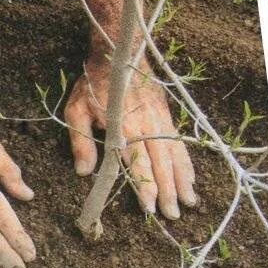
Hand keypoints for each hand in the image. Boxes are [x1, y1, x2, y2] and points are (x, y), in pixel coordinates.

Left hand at [64, 60, 196, 218]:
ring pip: (175, 156)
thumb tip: (84, 173)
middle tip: (172, 214)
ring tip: (189, 202)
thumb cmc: (95, 84)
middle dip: (168, 191)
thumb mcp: (77, 110)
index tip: (149, 206)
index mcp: (125, 126)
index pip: (138, 162)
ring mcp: (161, 121)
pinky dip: (186, 164)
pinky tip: (190, 179)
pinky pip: (180, 145)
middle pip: (161, 164)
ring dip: (182, 181)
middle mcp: (148, 125)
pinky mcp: (167, 117)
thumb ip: (81, 142)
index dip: (145, 186)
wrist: (122, 53)